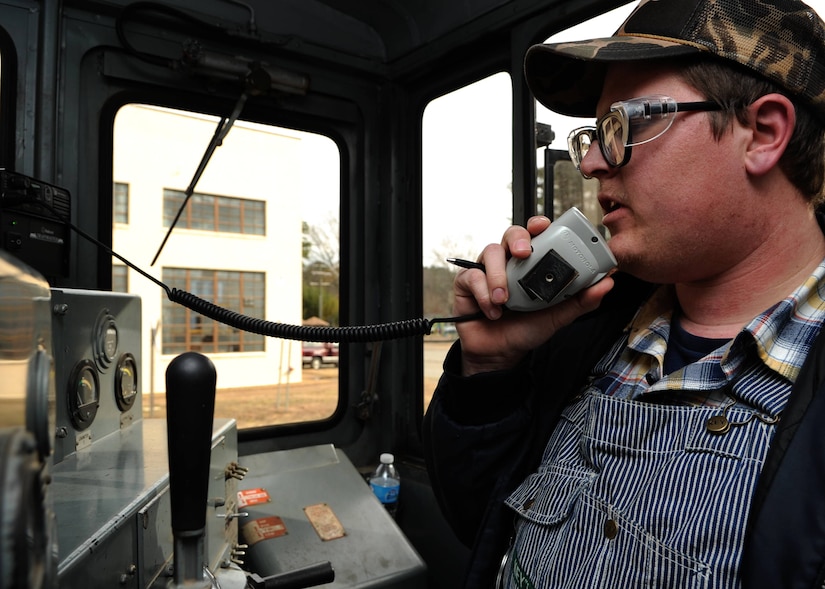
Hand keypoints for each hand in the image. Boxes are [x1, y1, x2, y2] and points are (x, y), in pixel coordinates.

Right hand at [455, 216, 614, 375]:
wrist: (501, 354)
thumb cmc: (527, 329)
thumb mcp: (559, 315)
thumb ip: (581, 300)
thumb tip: (607, 283)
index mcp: (532, 264)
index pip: (536, 235)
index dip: (538, 225)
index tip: (544, 226)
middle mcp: (509, 262)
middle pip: (511, 233)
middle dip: (517, 238)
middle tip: (523, 253)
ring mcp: (487, 270)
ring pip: (490, 252)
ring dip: (498, 275)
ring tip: (504, 299)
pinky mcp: (467, 282)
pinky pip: (473, 276)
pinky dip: (483, 293)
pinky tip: (492, 310)